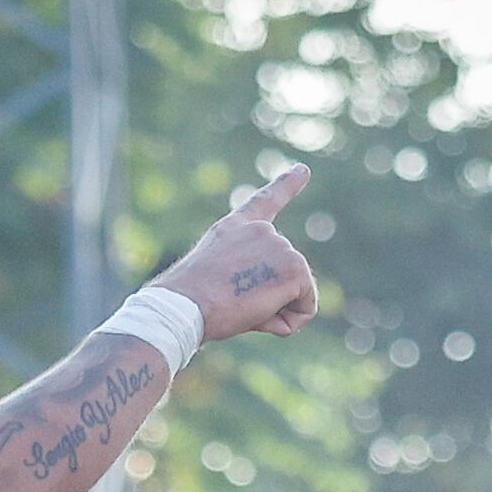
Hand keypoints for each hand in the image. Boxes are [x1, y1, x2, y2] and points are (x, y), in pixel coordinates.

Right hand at [155, 167, 319, 343]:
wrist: (186, 305)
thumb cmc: (189, 304)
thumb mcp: (214, 280)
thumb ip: (246, 280)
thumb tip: (280, 310)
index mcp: (237, 227)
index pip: (266, 201)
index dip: (288, 184)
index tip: (303, 170)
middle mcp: (263, 231)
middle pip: (284, 276)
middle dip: (267, 300)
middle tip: (232, 304)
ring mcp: (281, 246)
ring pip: (296, 294)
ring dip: (273, 312)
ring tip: (240, 308)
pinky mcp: (294, 267)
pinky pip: (306, 308)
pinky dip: (288, 322)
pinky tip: (258, 314)